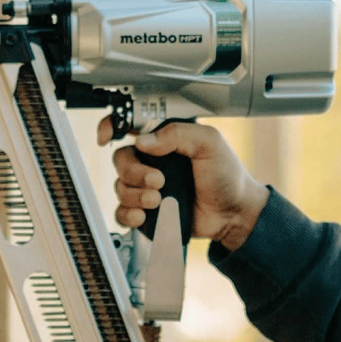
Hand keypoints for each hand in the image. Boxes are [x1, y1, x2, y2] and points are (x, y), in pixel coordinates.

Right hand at [97, 118, 268, 250]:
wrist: (233, 213)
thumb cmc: (226, 176)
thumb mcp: (209, 143)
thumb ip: (178, 133)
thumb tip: (144, 142)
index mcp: (165, 139)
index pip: (129, 126)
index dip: (112, 127)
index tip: (106, 137)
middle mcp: (152, 161)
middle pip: (121, 161)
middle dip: (134, 173)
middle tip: (159, 181)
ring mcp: (147, 187)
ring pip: (120, 188)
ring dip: (136, 196)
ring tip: (159, 201)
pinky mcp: (147, 211)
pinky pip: (122, 212)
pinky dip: (129, 214)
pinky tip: (144, 215)